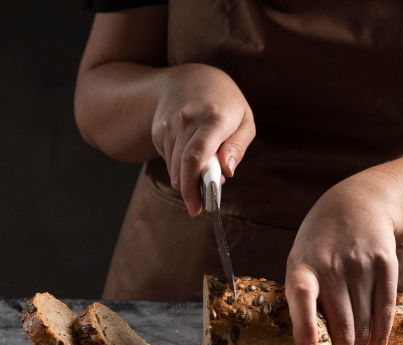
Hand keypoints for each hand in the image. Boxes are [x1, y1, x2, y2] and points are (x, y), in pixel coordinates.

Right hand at [151, 64, 255, 214]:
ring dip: (186, 178)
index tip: (198, 207)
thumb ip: (238, 147)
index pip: (196, 156)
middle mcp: (187, 120)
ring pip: (174, 168)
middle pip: (182, 168)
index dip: (195, 186)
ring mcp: (170, 125)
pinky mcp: (158, 130)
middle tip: (197, 206)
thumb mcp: (244, 120)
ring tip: (201, 172)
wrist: (188, 79)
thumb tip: (227, 173)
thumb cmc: (224, 103)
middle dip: (189, 192)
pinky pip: (168, 159)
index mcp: (214, 118)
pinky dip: (178, 165)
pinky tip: (187, 151)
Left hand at [284, 173, 402, 344]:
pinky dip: (380, 338)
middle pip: (342, 324)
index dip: (305, 327)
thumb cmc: (320, 243)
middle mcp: (332, 265)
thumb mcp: (300, 259)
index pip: (302, 295)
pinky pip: (385, 310)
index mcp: (302, 265)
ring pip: (364, 322)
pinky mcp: (387, 265)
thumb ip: (301, 296)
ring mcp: (362, 265)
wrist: (358, 202)